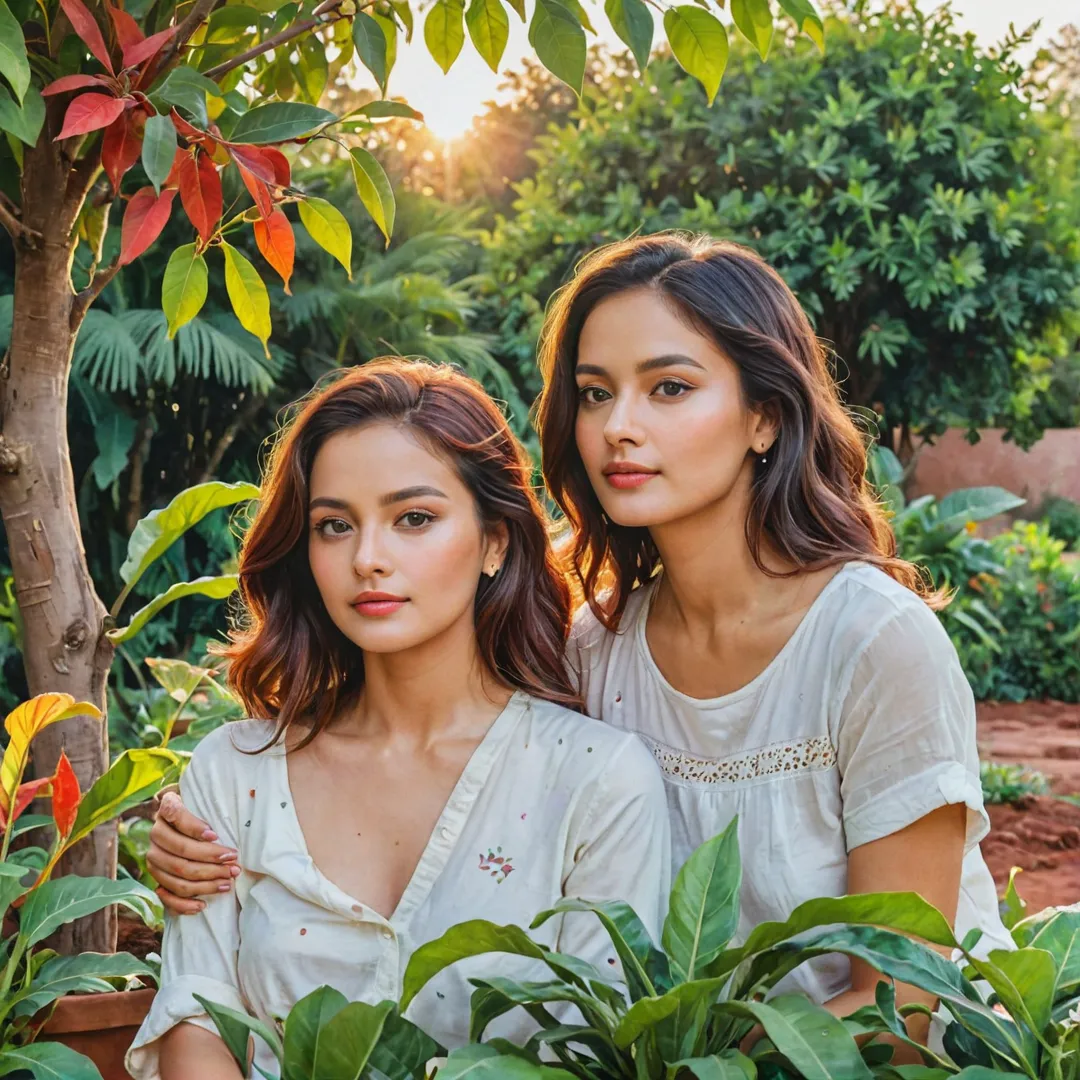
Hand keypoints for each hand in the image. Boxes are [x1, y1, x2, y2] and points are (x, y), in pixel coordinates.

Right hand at [148, 791, 240, 914]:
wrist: (183, 824)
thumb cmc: (202, 811)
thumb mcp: (205, 800)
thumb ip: (213, 802)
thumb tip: (236, 811)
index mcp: (166, 811)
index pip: (175, 815)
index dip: (194, 827)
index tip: (215, 835)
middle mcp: (155, 834)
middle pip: (181, 851)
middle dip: (211, 860)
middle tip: (234, 864)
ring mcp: (153, 859)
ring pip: (177, 876)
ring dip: (205, 883)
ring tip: (228, 882)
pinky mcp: (156, 878)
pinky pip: (166, 897)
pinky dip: (184, 904)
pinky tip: (202, 905)